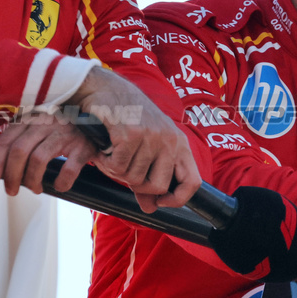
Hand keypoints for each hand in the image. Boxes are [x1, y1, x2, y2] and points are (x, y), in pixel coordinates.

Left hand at [0, 111, 99, 196]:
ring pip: (39, 158)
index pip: (6, 141)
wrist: (96, 122)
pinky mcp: (83, 145)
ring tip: (34, 189)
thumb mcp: (32, 130)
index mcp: (30, 119)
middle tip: (11, 191)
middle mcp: (46, 123)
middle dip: (12, 176)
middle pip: (20, 150)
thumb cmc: (58, 129)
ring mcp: (65, 133)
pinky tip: (58, 187)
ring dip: (33, 180)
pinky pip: (70, 167)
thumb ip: (8, 139)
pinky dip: (62, 181)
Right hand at [68, 66, 201, 212]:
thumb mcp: (145, 146)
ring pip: (133, 179)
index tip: (158, 202)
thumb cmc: (126, 117)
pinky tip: (103, 150)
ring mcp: (151, 136)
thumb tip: (151, 210)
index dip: (177, 200)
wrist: (104, 87)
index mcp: (179, 143)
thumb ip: (148, 177)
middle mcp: (169, 140)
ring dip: (115, 172)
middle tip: (122, 170)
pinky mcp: (130, 134)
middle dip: (136, 186)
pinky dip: (106, 164)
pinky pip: (117, 168)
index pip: (193, 183)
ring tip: (110, 154)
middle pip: (158, 186)